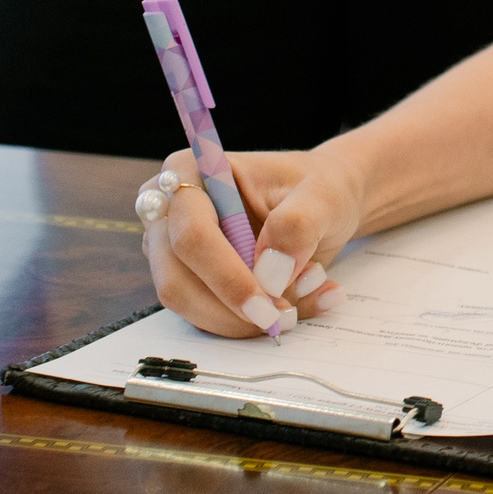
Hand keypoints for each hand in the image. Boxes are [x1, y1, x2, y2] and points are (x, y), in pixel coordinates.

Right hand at [142, 148, 367, 337]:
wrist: (321, 206)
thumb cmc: (317, 190)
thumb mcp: (323, 196)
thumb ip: (298, 225)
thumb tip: (270, 272)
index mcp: (190, 171)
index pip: (192, 235)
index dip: (226, 277)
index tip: (266, 306)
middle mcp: (168, 211)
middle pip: (176, 279)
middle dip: (233, 308)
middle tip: (286, 317)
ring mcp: (170, 248)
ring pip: (188, 305)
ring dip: (244, 319)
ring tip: (305, 297)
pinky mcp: (185, 279)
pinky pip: (206, 315)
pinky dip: (249, 322)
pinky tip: (296, 304)